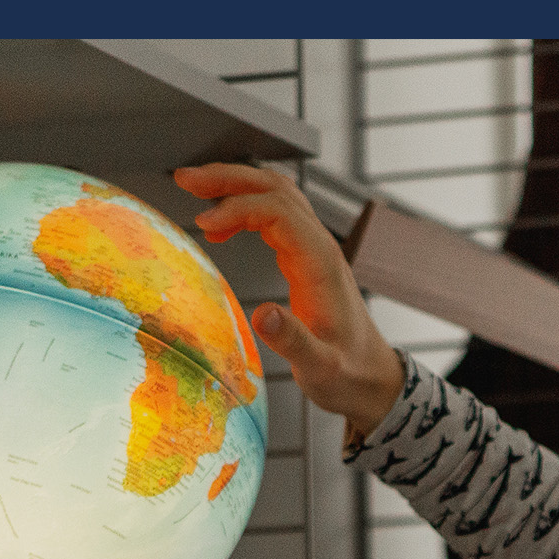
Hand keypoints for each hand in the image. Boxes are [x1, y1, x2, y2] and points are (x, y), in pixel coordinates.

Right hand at [173, 162, 405, 436]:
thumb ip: (293, 342)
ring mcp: (314, 251)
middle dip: (230, 178)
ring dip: (235, 186)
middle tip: (186, 180)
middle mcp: (320, 249)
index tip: (204, 224)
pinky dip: (244, 210)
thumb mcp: (321, 368)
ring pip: (276, 197)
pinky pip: (275, 218)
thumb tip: (262, 314)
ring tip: (194, 189)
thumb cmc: (348, 374)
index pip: (279, 212)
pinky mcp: (306, 260)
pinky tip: (220, 228)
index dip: (239, 209)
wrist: (372, 380)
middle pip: (276, 190)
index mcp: (322, 266)